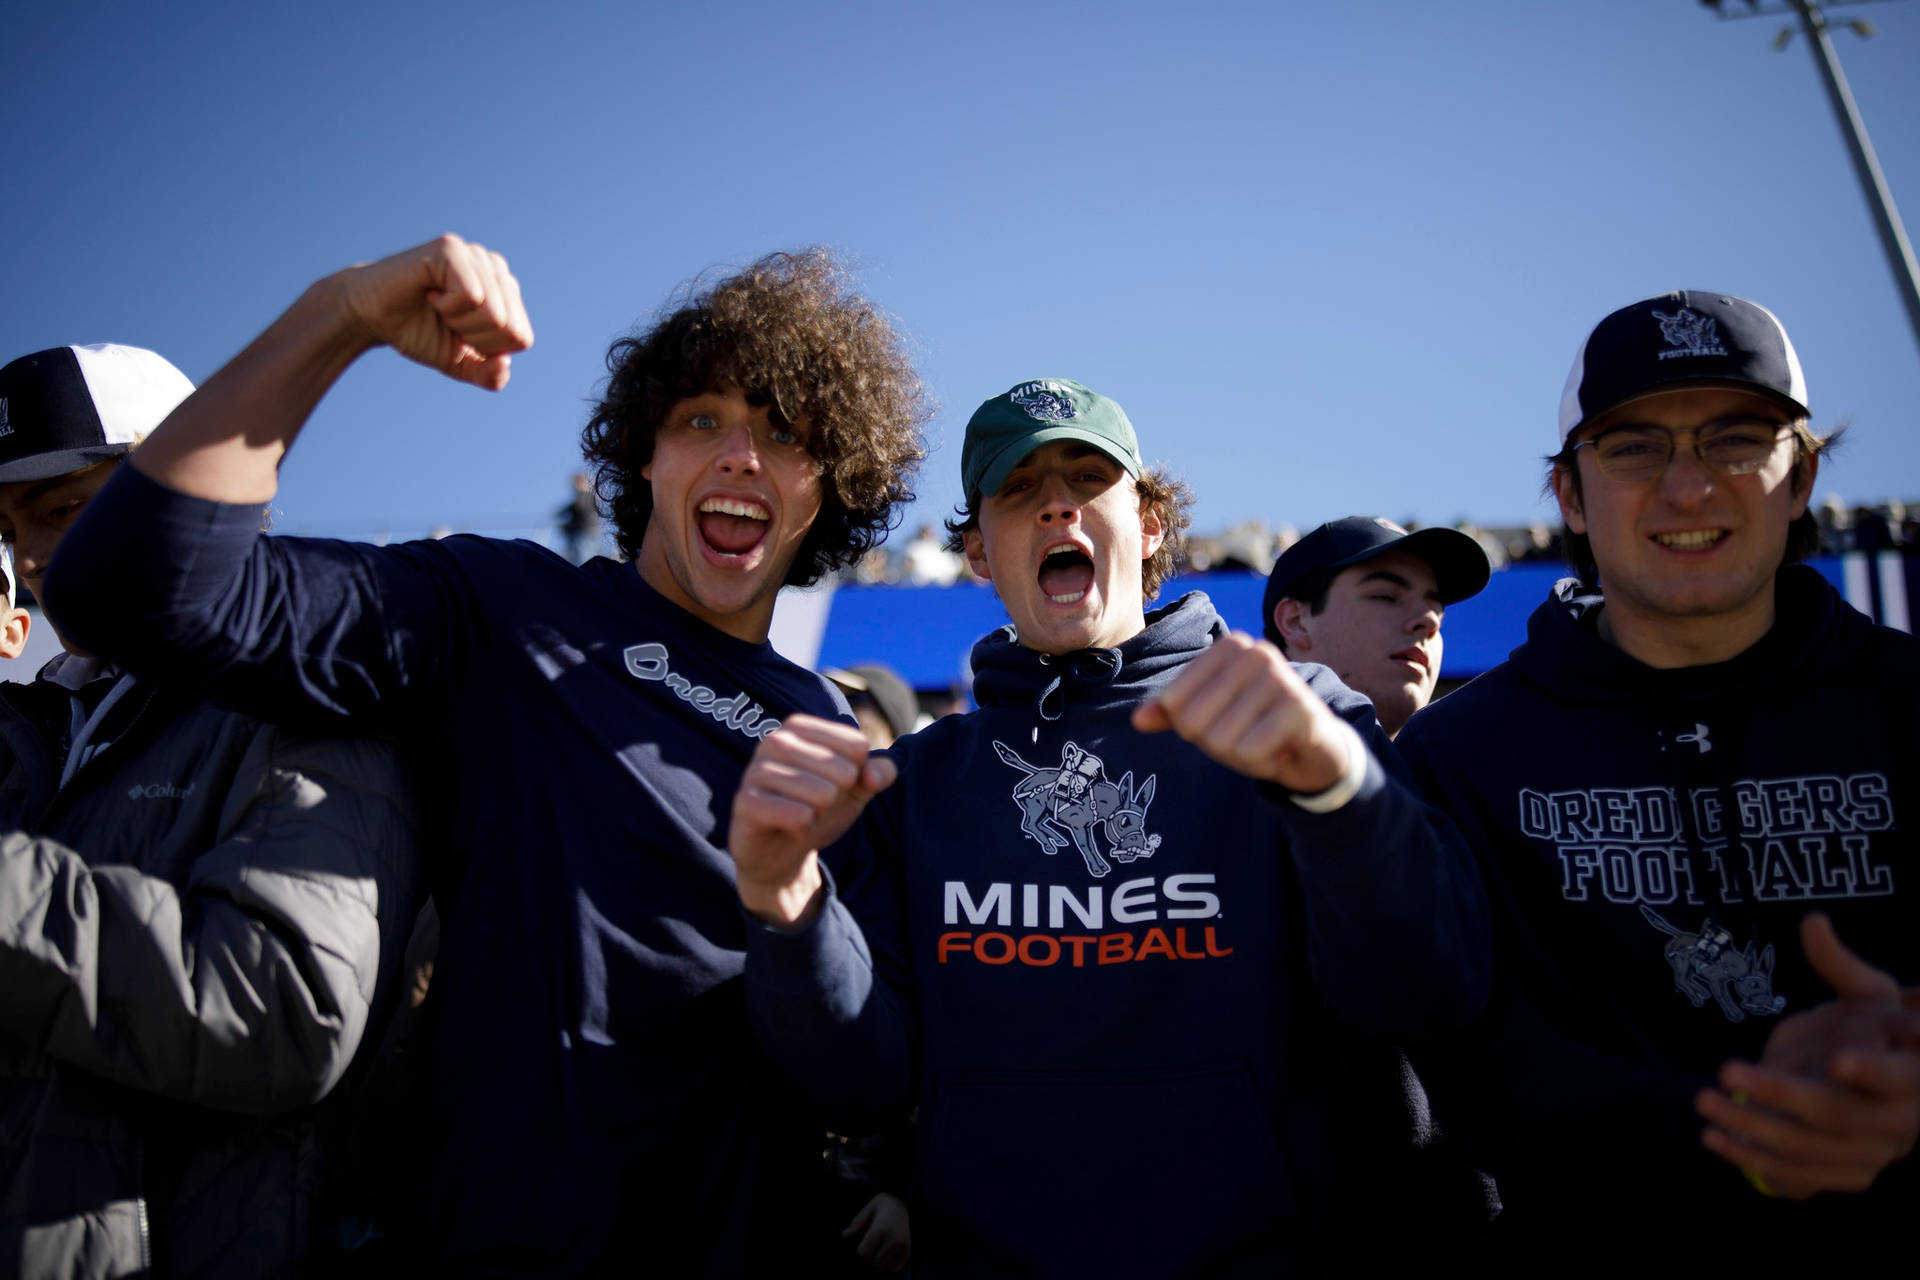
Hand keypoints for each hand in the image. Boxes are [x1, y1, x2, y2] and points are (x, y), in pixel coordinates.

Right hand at [336, 234, 532, 389]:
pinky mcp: (451, 248)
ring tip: (437, 305)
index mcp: (506, 292)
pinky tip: (430, 294)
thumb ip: (489, 375)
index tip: (458, 333)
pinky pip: (472, 295)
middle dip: (474, 338)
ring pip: (494, 313)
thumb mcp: (460, 364)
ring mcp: (474, 254)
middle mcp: (495, 267)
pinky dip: (447, 307)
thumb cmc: (419, 333)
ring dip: (459, 322)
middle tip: (446, 319)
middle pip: (510, 328)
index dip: (486, 349)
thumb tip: (504, 364)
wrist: (373, 316)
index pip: (522, 339)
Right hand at [729, 715, 895, 927]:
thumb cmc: (816, 809)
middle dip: (839, 797)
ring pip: (823, 794)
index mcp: (799, 727)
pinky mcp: (747, 802)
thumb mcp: (855, 789)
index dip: (857, 775)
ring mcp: (756, 770)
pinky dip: (804, 827)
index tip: (834, 784)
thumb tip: (877, 775)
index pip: (857, 745)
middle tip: (815, 804)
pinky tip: (789, 826)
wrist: (778, 852)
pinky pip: (798, 815)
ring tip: (802, 814)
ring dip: (821, 813)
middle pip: (843, 770)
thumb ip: (878, 773)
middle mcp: (775, 740)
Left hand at [842, 1191, 910, 1272]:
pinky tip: (892, 1251)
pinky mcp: (909, 1251)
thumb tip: (844, 1235)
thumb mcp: (871, 1207)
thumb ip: (857, 1222)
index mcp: (879, 1230)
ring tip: (884, 1245)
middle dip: (873, 1255)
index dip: (863, 1248)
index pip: (864, 1253)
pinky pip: (895, 1268)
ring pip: (884, 1266)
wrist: (912, 1201)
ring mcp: (902, 1247)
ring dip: (882, 1259)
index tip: (867, 1240)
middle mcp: (892, 1240)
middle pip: (874, 1261)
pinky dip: (891, 1263)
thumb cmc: (887, 1203)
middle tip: (877, 1241)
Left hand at [1131, 632, 1353, 791]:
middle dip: (1215, 743)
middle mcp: (1256, 652)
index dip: (1191, 727)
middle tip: (1246, 736)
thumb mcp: (1209, 716)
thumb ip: (1171, 714)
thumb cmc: (1256, 725)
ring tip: (1264, 742)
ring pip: (1221, 740)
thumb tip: (1137, 720)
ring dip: (1239, 756)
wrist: (1316, 747)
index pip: (1173, 703)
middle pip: (1194, 722)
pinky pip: (1249, 752)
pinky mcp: (1300, 708)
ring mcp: (1281, 677)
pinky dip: (1260, 764)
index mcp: (1230, 646)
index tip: (1223, 722)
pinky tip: (1280, 752)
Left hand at [1696, 913, 1919, 1197]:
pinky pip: (1797, 1177)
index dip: (1873, 1069)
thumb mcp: (1866, 993)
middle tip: (1724, 1071)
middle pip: (1836, 1114)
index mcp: (1913, 1074)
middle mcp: (1899, 1122)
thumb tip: (1813, 921)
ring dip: (1749, 1129)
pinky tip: (1713, 1138)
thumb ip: (1839, 965)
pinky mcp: (1846, 1176)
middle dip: (1777, 1094)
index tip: (1837, 1057)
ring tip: (1702, 1101)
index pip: (1900, 1076)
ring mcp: (1872, 1154)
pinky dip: (1751, 1161)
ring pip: (1807, 1150)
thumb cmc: (1871, 1029)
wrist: (1876, 1081)